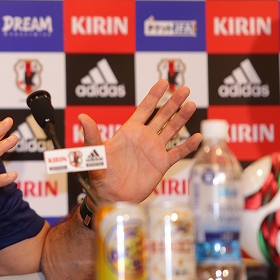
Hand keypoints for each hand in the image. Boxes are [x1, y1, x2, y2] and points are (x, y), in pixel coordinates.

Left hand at [78, 80, 201, 203]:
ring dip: (182, 118)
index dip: (154, 95)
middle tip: (185, 88)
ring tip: (191, 104)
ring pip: (172, 130)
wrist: (110, 196)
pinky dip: (187, 146)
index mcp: (129, 131)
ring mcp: (154, 150)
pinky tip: (198, 137)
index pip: (144, 109)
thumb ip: (91, 134)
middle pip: (162, 116)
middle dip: (173, 102)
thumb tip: (81, 116)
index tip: (164, 82)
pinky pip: (177, 153)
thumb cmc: (100, 174)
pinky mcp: (161, 165)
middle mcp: (144, 138)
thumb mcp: (95, 152)